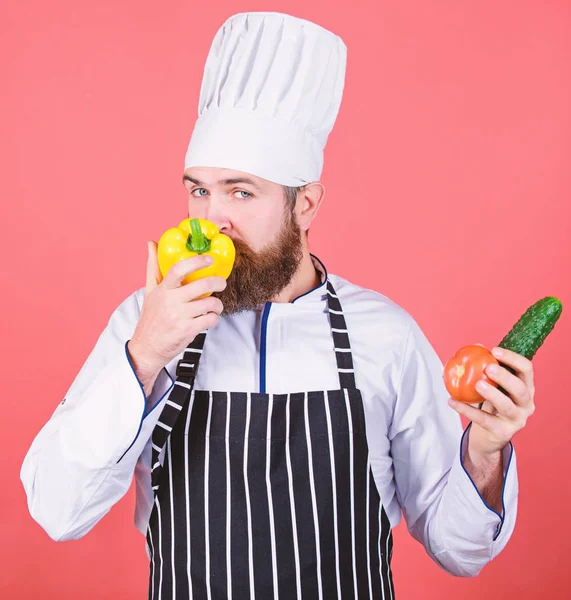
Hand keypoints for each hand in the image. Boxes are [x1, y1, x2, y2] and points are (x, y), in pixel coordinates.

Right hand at [128, 240, 226, 376]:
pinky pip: (210, 319)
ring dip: (217, 304)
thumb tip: (151, 243)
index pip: (179, 269)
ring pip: (210, 303)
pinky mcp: (187, 331)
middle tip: (222, 282)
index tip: (209, 258)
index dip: (196, 262)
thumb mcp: (150, 292)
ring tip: (214, 306)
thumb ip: (153, 267)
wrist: (146, 349)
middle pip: (202, 285)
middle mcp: (170, 301)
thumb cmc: (150, 319)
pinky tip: (209, 318)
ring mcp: (179, 316)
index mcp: (163, 290)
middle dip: (218, 282)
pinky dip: (214, 318)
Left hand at [448, 346, 535, 456]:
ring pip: (507, 406)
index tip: (494, 351)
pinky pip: (483, 419)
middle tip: (488, 368)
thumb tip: (476, 347)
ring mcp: (517, 420)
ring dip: (492, 394)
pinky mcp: (503, 433)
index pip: (527, 369)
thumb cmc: (491, 404)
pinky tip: (452, 401)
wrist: (489, 436)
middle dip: (505, 377)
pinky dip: (466, 410)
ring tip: (477, 384)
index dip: (513, 358)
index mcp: (526, 388)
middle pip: (520, 389)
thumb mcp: (492, 386)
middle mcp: (527, 404)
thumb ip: (487, 368)